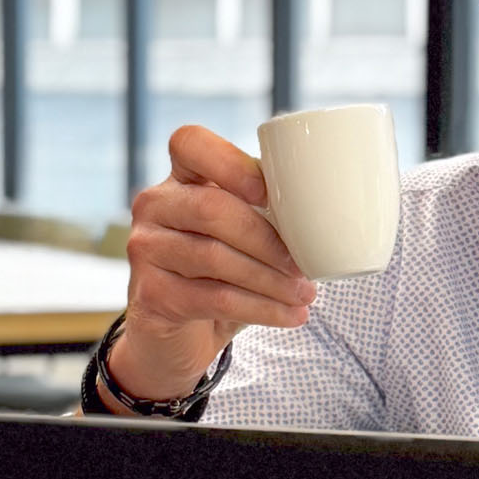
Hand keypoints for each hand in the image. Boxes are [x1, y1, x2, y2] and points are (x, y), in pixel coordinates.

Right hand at [106, 124, 316, 405]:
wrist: (181, 335)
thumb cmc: (225, 272)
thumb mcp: (246, 234)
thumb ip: (270, 211)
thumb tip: (333, 208)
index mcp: (181, 178)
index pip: (190, 143)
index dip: (229, 163)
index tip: (267, 193)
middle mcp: (154, 206)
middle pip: (211, 209)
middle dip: (267, 240)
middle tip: (304, 266)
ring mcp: (145, 249)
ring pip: (213, 257)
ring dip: (269, 280)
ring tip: (306, 295)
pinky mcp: (150, 295)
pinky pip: (214, 298)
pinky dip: (261, 309)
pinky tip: (290, 315)